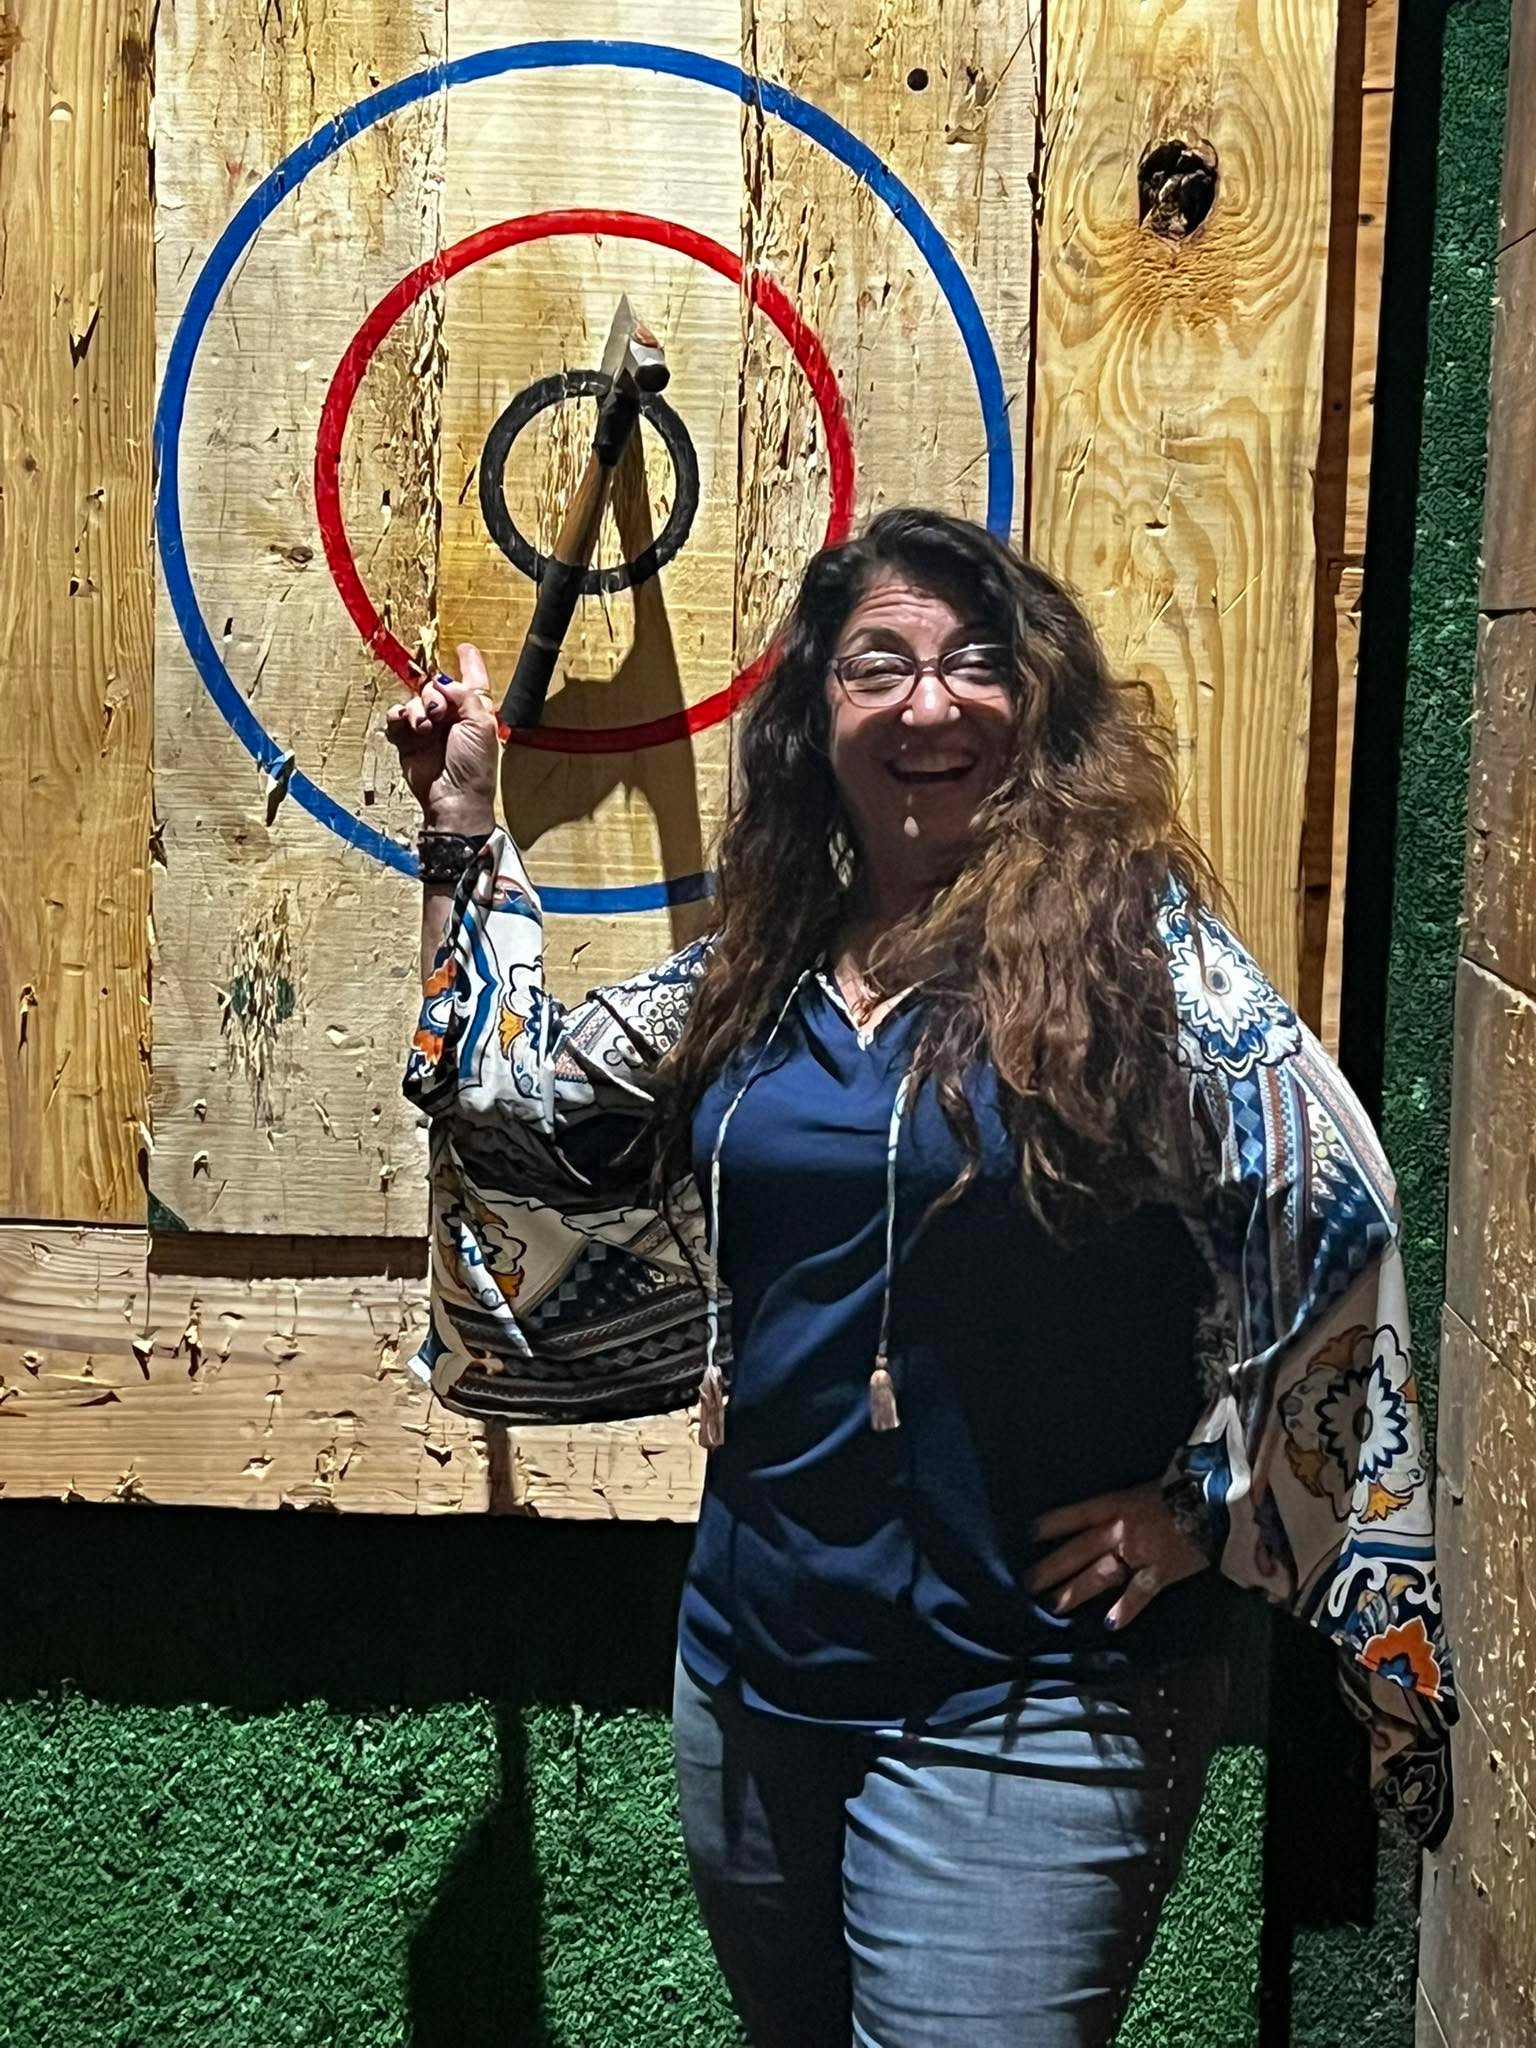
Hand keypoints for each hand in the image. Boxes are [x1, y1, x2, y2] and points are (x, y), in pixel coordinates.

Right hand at [385, 642, 498, 830]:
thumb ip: (465, 696)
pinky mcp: (408, 740)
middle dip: (433, 694)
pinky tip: (406, 725)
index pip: (472, 680)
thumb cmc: (474, 766)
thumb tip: (444, 680)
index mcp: (474, 711)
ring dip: (417, 709)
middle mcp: (451, 716)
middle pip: (435, 687)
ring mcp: (428, 728)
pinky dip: (399, 716)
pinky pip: (397, 717)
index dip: (469, 663)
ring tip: (423, 728)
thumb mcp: (481, 725)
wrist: (453, 797)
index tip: (464, 648)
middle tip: (438, 712)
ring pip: (414, 700)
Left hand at [1026, 1481, 1209, 1630]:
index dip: (1054, 1524)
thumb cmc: (1185, 1490)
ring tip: (1054, 1606)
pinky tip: (1110, 1623)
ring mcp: (1139, 1551)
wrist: (1216, 1498)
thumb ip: (1126, 1507)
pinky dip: (1125, 1608)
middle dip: (1053, 1567)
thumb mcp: (1147, 1490)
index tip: (1031, 1533)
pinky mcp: (1161, 1571)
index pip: (1077, 1514)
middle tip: (1029, 1582)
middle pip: (1079, 1549)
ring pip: (1100, 1573)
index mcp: (1117, 1504)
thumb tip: (1112, 1519)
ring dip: (1076, 1590)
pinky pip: (1139, 1592)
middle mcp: (1121, 1528)